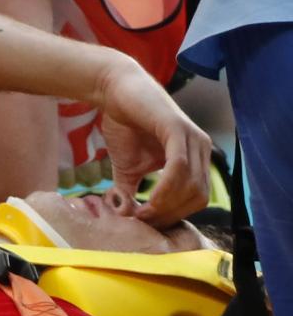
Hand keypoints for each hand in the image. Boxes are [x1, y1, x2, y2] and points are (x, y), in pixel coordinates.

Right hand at [97, 56, 210, 227]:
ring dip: (166, 205)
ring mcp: (192, 138)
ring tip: (141, 212)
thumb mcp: (127, 169)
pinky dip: (165, 188)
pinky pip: (179, 167)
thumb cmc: (124, 126)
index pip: (195, 199)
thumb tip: (125, 217)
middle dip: (169, 215)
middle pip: (197, 197)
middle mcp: (200, 149)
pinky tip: (148, 199)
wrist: (116, 93)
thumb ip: (130, 192)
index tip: (145, 223)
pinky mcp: (177, 129)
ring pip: (191, 186)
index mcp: (194, 158)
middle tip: (143, 220)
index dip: (171, 216)